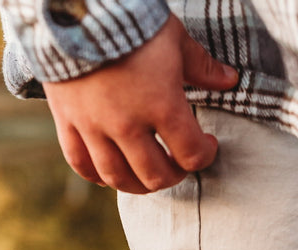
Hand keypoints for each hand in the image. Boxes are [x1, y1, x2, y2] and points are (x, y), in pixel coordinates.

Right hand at [43, 16, 237, 193]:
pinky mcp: (67, 120)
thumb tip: (230, 80)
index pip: (192, 154)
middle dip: (175, 174)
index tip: (208, 143)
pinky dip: (97, 175)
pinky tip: (110, 173)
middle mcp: (127, 125)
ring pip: (118, 178)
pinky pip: (81, 163)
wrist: (73, 4)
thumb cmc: (131, 19)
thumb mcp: (174, 38)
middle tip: (179, 163)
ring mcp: (94, 126)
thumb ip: (202, 66)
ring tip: (149, 175)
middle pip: (156, 175)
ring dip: (139, 184)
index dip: (206, 154)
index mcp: (161, 106)